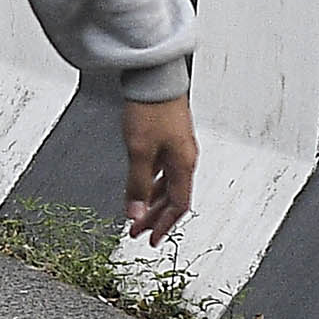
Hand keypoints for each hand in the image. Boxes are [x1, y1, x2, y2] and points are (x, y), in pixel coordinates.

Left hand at [121, 95, 198, 244]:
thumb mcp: (139, 151)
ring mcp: (177, 148)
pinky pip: (162, 171)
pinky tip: (140, 188)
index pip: (178, 205)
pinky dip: (151, 184)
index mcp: (183, 164)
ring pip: (166, 185)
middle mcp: (184, 158)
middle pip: (173, 198)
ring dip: (151, 202)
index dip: (165, 225)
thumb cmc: (151, 109)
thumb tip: (134, 214)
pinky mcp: (168, 138)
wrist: (154, 78)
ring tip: (136, 215)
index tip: (151, 240)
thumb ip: (136, 184)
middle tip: (138, 232)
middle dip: (155, 218)